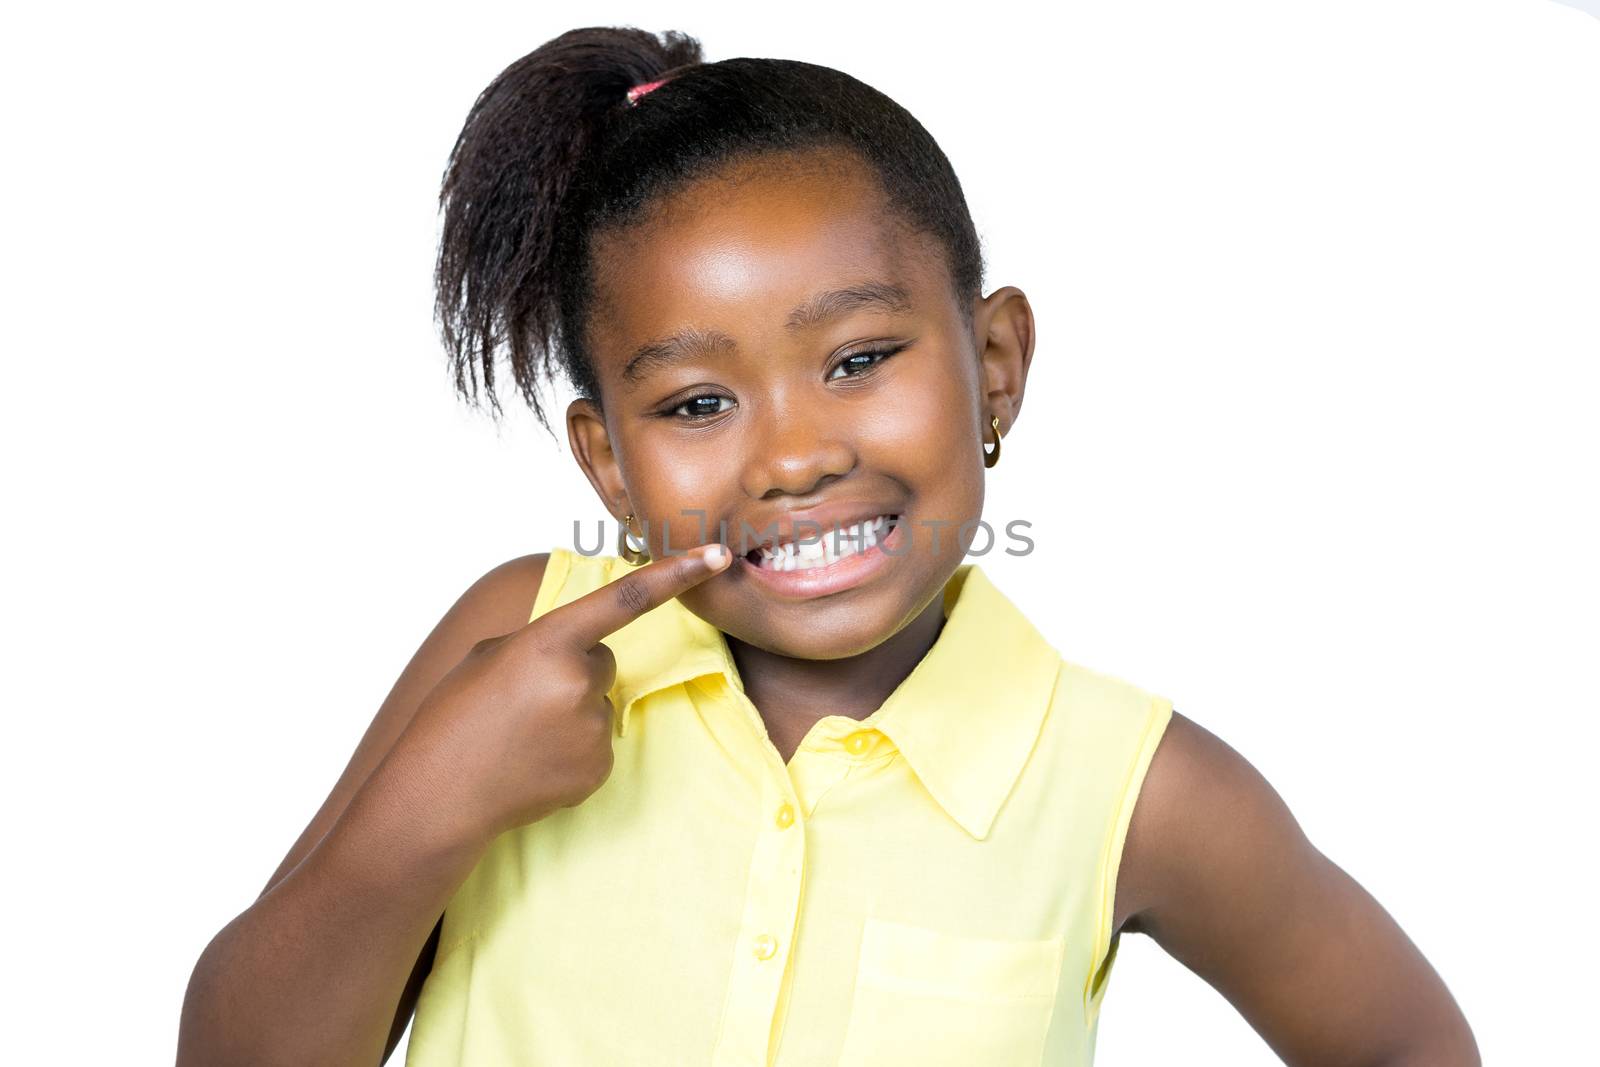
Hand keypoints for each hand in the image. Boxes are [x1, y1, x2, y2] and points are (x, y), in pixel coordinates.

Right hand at [394, 542, 731, 843]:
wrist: (439, 794)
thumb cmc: (455, 716)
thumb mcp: (490, 656)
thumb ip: (544, 642)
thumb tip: (582, 652)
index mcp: (548, 641)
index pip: (626, 598)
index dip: (676, 573)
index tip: (718, 555)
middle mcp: (579, 681)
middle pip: (603, 660)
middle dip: (574, 672)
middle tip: (524, 700)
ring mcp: (593, 728)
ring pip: (598, 703)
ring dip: (570, 712)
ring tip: (522, 734)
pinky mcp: (599, 768)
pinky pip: (597, 743)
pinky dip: (572, 748)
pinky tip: (535, 759)